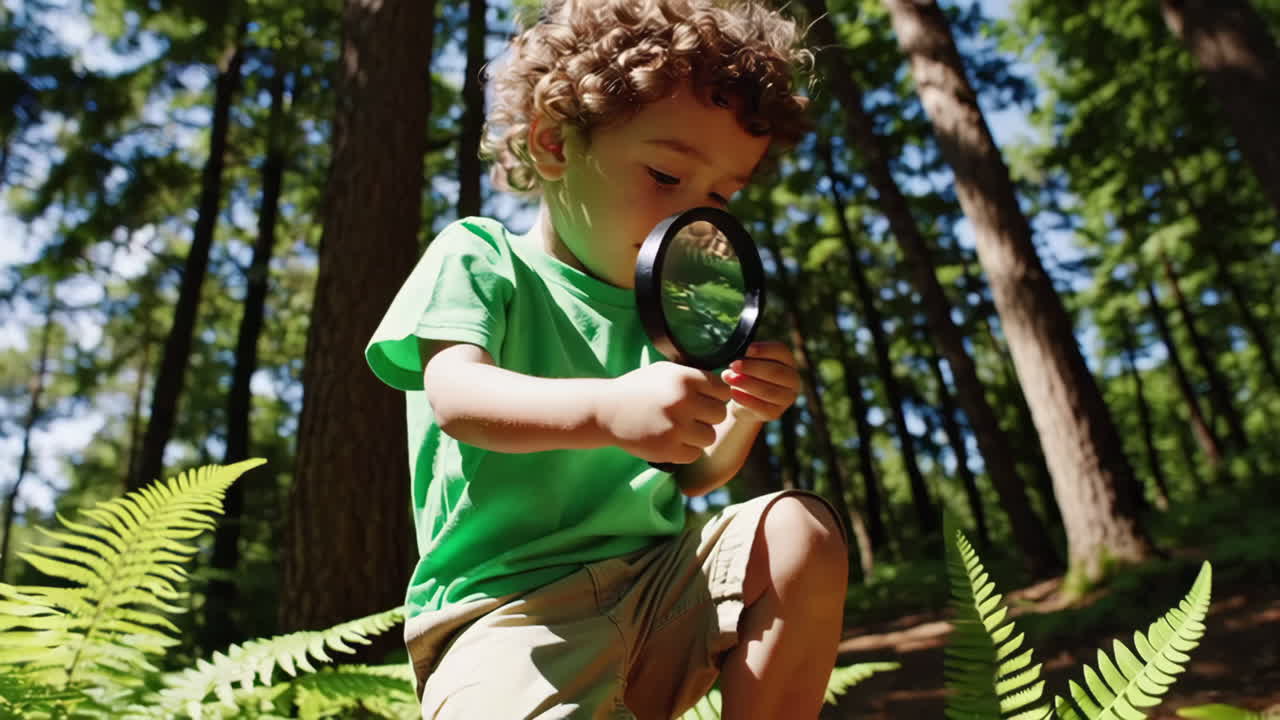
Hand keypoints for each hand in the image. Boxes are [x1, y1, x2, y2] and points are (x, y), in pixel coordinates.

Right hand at [594, 361, 731, 463]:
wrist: (606, 410)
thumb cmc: (638, 388)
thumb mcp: (665, 371)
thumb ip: (694, 376)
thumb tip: (727, 384)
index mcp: (685, 378)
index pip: (722, 390)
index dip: (715, 396)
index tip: (703, 400)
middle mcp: (683, 401)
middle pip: (720, 414)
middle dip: (708, 416)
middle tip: (692, 417)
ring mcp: (676, 427)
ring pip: (710, 436)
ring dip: (698, 435)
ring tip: (682, 430)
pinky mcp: (667, 449)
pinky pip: (694, 454)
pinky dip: (686, 450)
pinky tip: (673, 441)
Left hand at [721, 341, 800, 422]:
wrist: (743, 400)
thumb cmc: (747, 374)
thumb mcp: (748, 362)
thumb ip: (747, 357)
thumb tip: (739, 353)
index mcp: (787, 361)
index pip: (781, 351)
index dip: (764, 349)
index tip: (747, 349)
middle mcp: (792, 379)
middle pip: (775, 371)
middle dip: (752, 367)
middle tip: (733, 365)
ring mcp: (786, 398)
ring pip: (769, 390)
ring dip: (746, 383)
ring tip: (728, 378)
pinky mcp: (775, 413)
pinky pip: (761, 407)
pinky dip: (746, 399)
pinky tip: (733, 392)